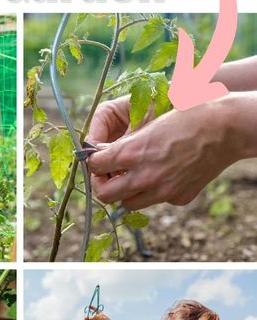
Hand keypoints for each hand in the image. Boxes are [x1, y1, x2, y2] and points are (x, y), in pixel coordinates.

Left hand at [86, 97, 234, 208]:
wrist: (226, 128)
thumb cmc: (190, 116)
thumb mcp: (151, 123)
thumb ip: (126, 142)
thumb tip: (105, 152)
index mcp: (133, 152)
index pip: (95, 166)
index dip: (94, 163)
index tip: (98, 160)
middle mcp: (145, 176)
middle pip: (105, 195)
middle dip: (103, 185)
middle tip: (108, 175)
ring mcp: (163, 191)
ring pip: (128, 204)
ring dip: (126, 192)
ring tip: (134, 176)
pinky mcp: (179, 198)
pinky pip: (156, 201)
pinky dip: (154, 192)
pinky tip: (165, 174)